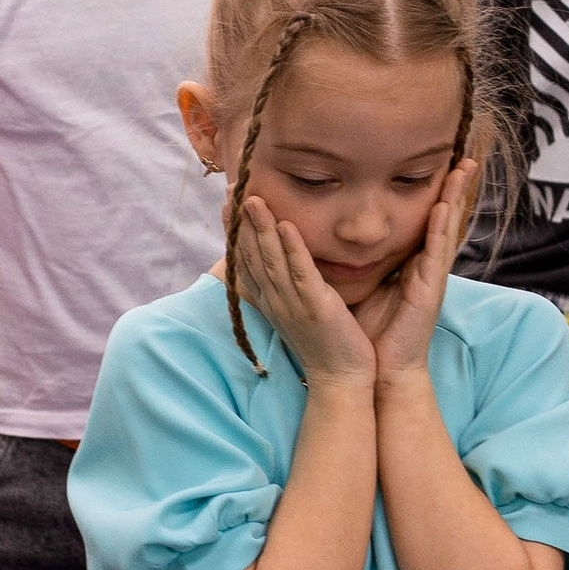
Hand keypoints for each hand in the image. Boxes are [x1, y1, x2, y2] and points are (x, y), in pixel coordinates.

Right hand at [235, 195, 379, 389]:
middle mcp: (276, 300)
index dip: (235, 232)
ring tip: (252, 198)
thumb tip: (277, 264)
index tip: (227, 205)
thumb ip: (286, 287)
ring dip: (261, 228)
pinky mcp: (316, 306)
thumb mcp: (297, 312)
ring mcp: (293, 303)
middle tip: (231, 191)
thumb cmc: (324, 344)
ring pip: (271, 260)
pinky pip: (301, 273)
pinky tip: (287, 225)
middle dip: (241, 222)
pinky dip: (293, 248)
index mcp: (270, 301)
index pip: (246, 261)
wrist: (341, 378)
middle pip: (252, 255)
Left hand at [365, 157, 480, 386]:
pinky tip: (444, 207)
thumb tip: (346, 239)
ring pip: (447, 229)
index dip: (439, 194)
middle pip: (445, 219)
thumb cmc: (374, 333)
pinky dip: (440, 229)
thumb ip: (367, 263)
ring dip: (456, 198)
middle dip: (456, 187)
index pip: (429, 221)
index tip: (445, 164)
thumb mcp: (369, 287)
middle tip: (467, 156)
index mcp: (414, 265)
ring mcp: (432, 278)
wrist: (381, 370)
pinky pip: (435, 253)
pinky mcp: (429, 291)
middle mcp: (427, 267)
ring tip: (464, 169)